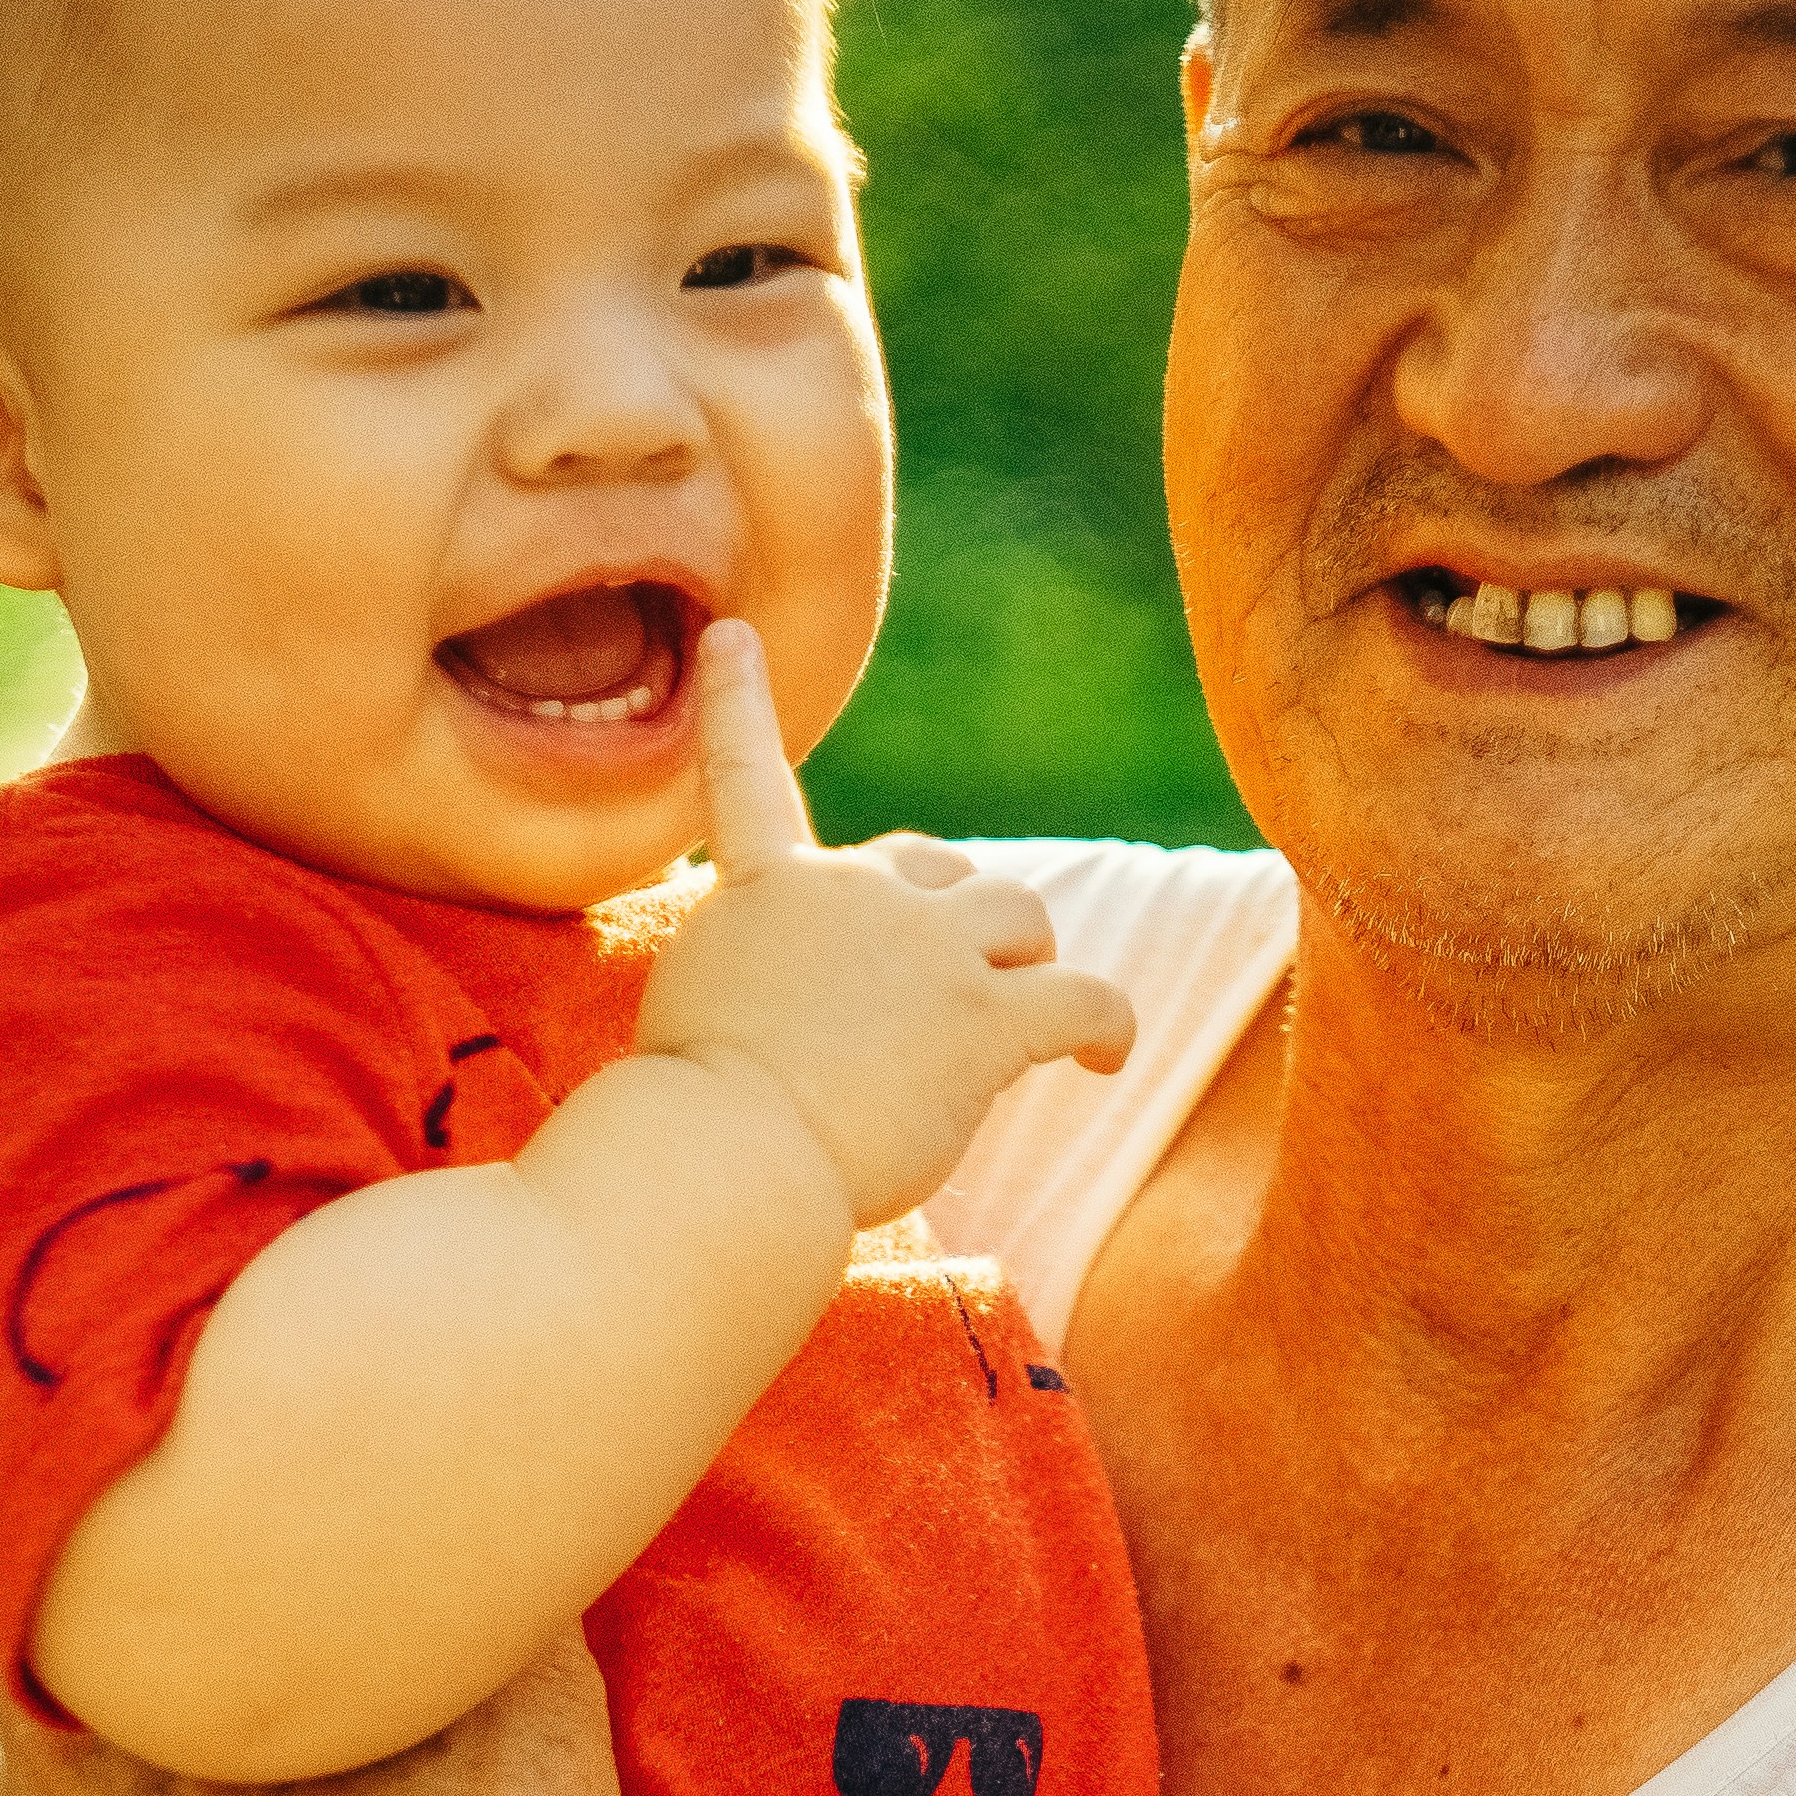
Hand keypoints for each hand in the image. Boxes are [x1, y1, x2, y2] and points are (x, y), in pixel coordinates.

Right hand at [640, 621, 1134, 1227]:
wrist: (726, 1158)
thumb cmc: (690, 1117)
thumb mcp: (692, 1010)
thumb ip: (748, 974)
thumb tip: (790, 1011)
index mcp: (764, 890)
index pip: (746, 780)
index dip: (737, 704)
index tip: (733, 636)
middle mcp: (853, 894)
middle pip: (935, 868)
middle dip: (955, 915)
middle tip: (950, 988)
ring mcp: (926, 950)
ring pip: (1019, 918)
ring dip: (1027, 958)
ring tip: (1026, 1015)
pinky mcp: (987, 1019)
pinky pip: (1084, 1000)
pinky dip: (1106, 1025)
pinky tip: (1103, 1058)